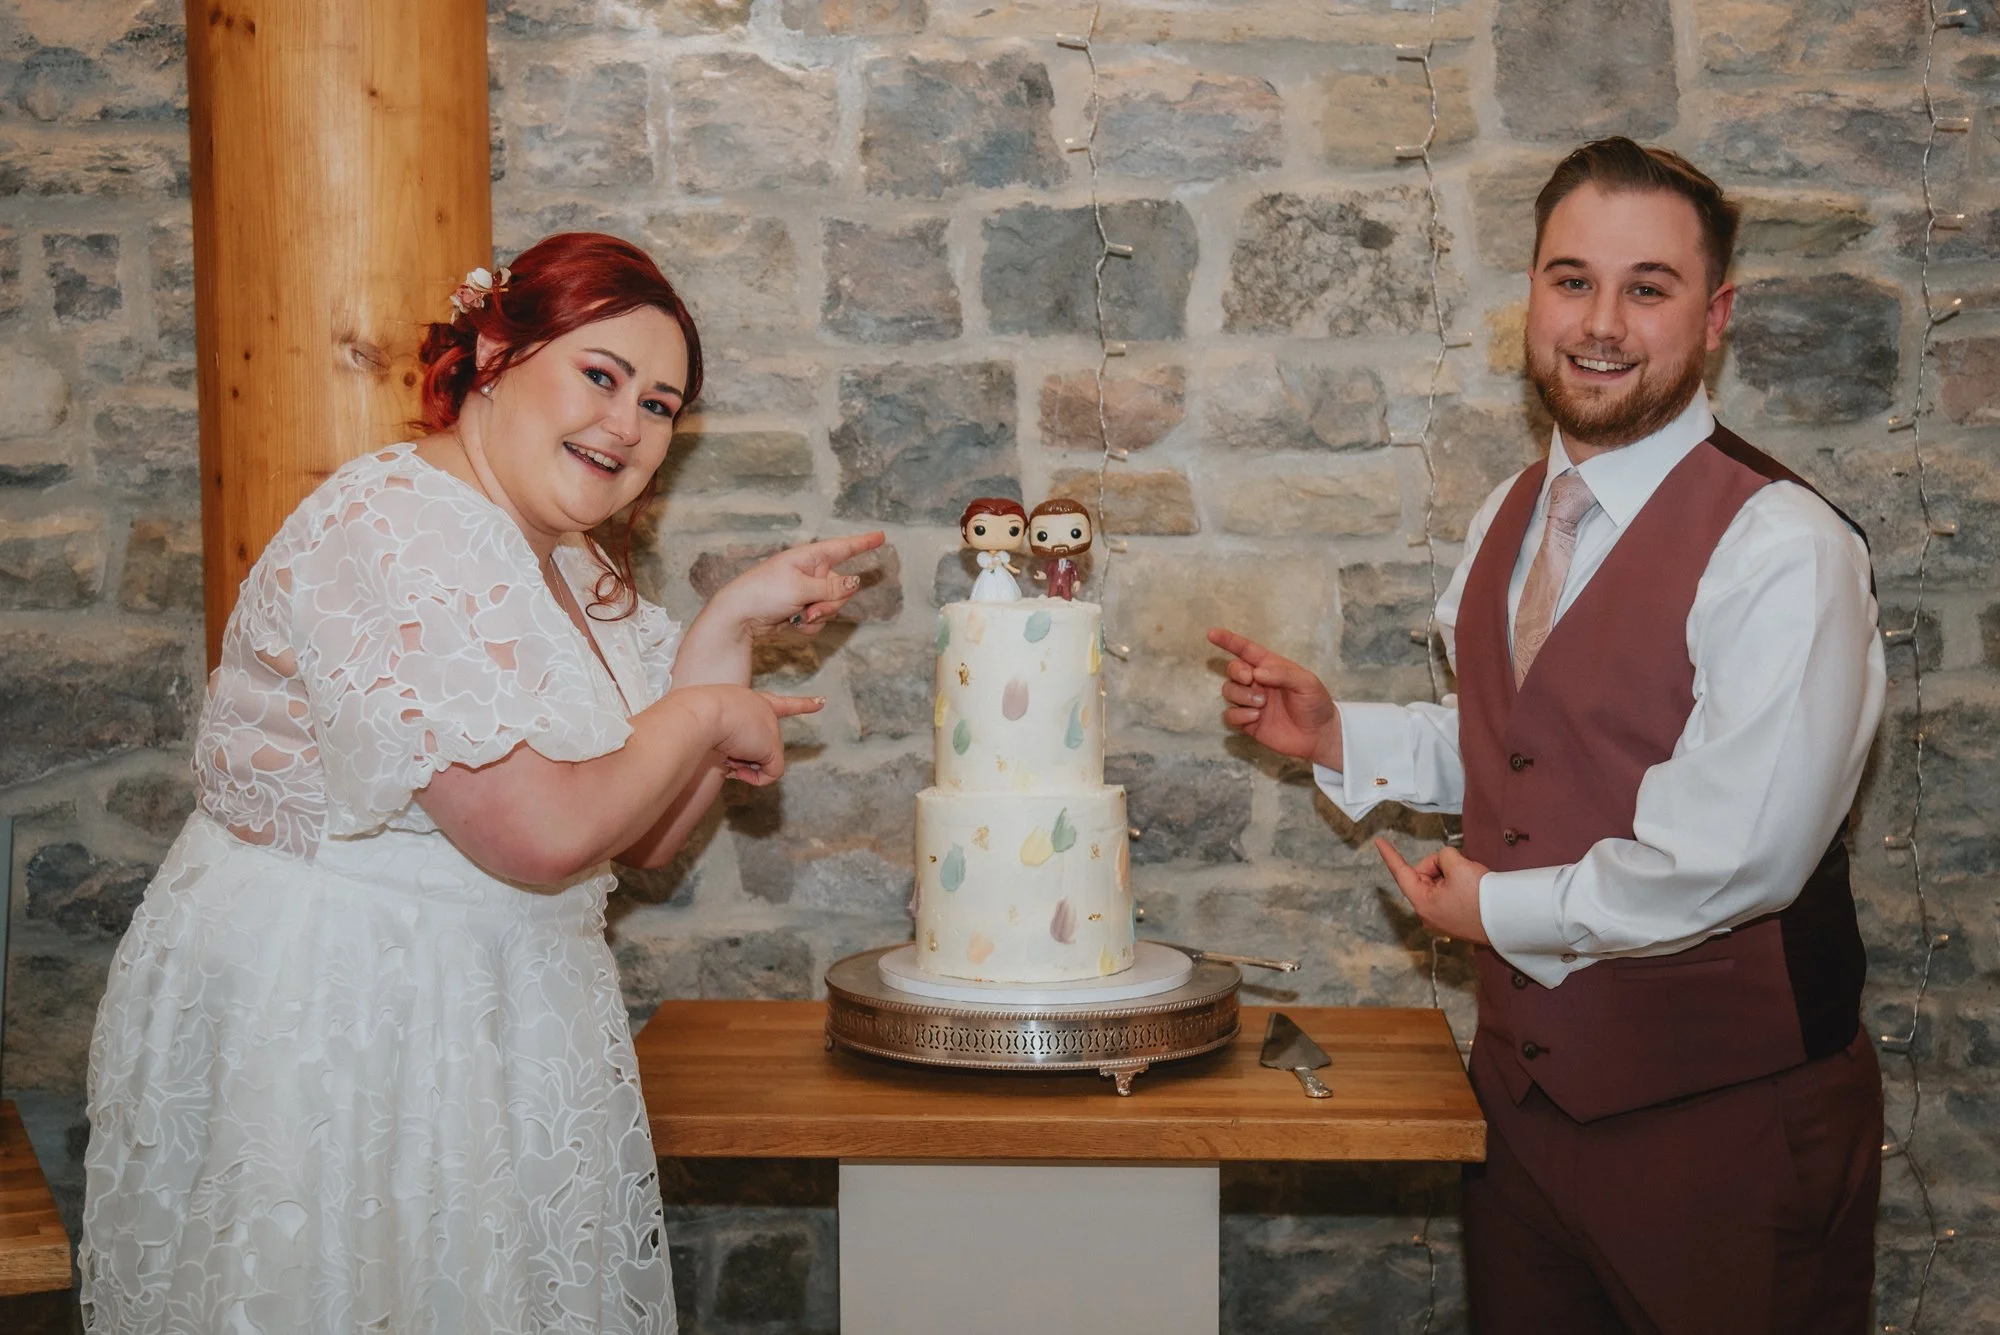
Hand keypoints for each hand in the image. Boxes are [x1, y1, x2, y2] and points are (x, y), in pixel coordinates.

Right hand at [686, 685, 824, 784]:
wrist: (703, 714)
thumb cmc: (701, 717)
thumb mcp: (716, 726)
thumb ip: (734, 743)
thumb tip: (747, 766)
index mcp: (751, 700)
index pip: (781, 703)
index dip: (803, 704)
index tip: (823, 701)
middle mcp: (765, 711)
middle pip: (761, 744)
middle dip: (741, 755)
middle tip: (723, 749)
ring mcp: (771, 728)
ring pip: (762, 760)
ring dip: (742, 764)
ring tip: (725, 751)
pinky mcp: (773, 749)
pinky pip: (768, 775)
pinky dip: (753, 777)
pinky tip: (735, 765)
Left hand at [710, 532, 886, 639]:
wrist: (739, 615)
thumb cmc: (764, 591)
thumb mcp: (800, 588)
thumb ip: (831, 588)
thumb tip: (856, 582)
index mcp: (811, 557)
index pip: (843, 547)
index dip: (863, 542)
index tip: (881, 536)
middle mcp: (812, 572)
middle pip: (843, 588)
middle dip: (832, 602)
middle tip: (813, 610)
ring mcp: (808, 592)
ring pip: (833, 607)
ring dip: (819, 616)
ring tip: (799, 616)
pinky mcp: (803, 610)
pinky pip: (820, 620)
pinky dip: (810, 625)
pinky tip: (793, 623)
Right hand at [1207, 627, 1341, 768]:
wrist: (1318, 735)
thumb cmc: (1315, 703)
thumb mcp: (1307, 683)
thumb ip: (1283, 674)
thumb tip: (1256, 672)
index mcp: (1270, 666)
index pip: (1246, 650)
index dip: (1228, 641)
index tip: (1212, 634)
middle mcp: (1257, 682)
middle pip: (1233, 669)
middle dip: (1236, 671)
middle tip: (1250, 679)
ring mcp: (1251, 702)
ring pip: (1229, 691)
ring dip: (1242, 695)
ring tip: (1262, 704)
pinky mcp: (1247, 722)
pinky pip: (1230, 715)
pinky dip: (1239, 715)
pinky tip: (1256, 718)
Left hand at [1375, 838, 1491, 945]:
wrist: (1508, 920)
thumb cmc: (1481, 896)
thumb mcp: (1458, 866)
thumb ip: (1443, 857)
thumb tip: (1445, 863)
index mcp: (1422, 902)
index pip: (1401, 872)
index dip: (1390, 855)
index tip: (1379, 842)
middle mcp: (1427, 913)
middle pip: (1423, 875)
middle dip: (1440, 865)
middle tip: (1461, 867)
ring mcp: (1440, 918)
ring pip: (1438, 882)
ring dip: (1451, 875)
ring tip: (1471, 881)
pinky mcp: (1453, 920)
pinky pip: (1448, 893)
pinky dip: (1458, 885)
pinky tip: (1472, 889)